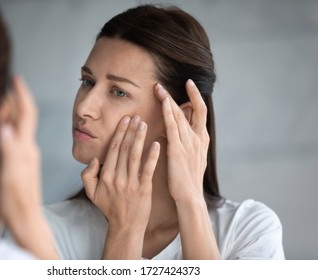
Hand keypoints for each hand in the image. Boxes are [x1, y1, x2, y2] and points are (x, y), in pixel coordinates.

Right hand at [0, 76, 40, 224]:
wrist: (26, 218)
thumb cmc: (15, 200)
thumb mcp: (8, 175)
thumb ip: (7, 150)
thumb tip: (4, 126)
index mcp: (26, 148)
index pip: (26, 115)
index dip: (22, 95)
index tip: (16, 79)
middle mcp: (28, 148)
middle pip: (23, 118)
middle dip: (14, 99)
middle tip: (3, 85)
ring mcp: (26, 155)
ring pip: (19, 126)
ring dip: (11, 111)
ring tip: (1, 100)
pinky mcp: (23, 162)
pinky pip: (17, 137)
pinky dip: (9, 126)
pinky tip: (3, 126)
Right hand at [81, 115, 159, 231]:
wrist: (125, 227)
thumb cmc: (109, 208)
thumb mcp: (91, 193)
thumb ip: (87, 175)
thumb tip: (94, 159)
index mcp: (105, 176)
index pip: (113, 149)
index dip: (119, 132)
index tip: (125, 120)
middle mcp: (117, 177)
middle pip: (124, 149)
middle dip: (130, 130)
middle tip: (136, 116)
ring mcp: (131, 183)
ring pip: (135, 155)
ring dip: (140, 138)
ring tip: (144, 124)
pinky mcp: (144, 189)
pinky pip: (148, 169)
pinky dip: (152, 156)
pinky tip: (157, 144)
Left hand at [154, 79, 208, 203]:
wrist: (190, 196)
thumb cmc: (188, 181)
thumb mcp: (191, 159)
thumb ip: (185, 144)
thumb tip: (174, 132)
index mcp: (202, 140)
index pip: (201, 112)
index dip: (195, 97)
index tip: (190, 85)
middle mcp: (198, 138)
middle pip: (191, 109)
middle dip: (182, 93)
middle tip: (168, 83)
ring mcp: (189, 142)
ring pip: (179, 115)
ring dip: (168, 99)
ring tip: (158, 87)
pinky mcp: (177, 148)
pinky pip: (172, 126)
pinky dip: (168, 112)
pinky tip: (162, 102)